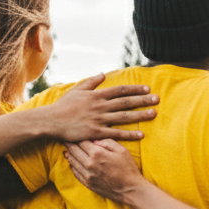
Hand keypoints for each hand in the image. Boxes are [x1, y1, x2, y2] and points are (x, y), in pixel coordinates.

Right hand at [40, 73, 157, 142]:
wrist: (51, 121)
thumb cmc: (63, 105)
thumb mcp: (76, 90)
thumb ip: (91, 82)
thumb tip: (103, 74)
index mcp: (97, 95)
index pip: (120, 90)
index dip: (135, 89)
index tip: (147, 89)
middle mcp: (100, 106)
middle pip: (126, 102)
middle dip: (143, 100)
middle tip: (157, 99)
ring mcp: (99, 119)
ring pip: (124, 116)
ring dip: (140, 115)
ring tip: (154, 114)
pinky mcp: (96, 132)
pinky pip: (116, 133)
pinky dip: (129, 134)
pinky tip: (141, 135)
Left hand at [65, 140, 147, 203]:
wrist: (131, 190)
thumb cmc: (128, 168)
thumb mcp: (122, 150)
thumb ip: (108, 142)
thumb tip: (95, 140)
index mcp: (98, 153)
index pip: (82, 141)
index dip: (77, 136)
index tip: (74, 133)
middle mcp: (89, 164)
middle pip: (74, 150)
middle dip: (69, 144)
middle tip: (65, 139)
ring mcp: (87, 174)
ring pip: (72, 161)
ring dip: (69, 154)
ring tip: (67, 150)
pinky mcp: (87, 183)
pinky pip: (75, 172)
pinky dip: (72, 166)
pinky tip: (72, 162)